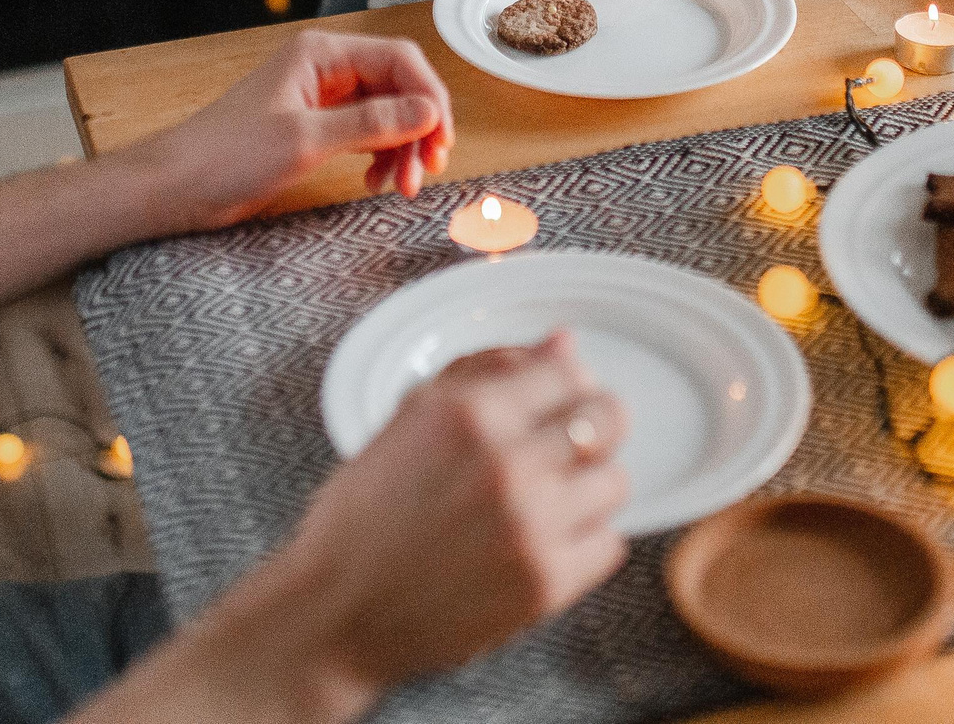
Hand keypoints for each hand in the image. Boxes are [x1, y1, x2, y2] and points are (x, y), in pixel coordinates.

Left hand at [146, 30, 453, 223]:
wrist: (176, 186)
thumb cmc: (225, 155)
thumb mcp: (305, 140)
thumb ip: (372, 124)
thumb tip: (428, 112)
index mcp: (321, 54)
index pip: (400, 60)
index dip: (429, 97)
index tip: (441, 139)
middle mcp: (325, 69)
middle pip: (398, 87)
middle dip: (418, 129)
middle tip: (425, 170)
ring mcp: (321, 99)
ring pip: (386, 114)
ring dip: (403, 148)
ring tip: (401, 186)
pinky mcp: (315, 128)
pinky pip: (366, 134)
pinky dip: (381, 157)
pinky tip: (376, 182)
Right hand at [275, 335, 629, 694]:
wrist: (338, 613)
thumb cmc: (366, 513)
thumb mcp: (411, 418)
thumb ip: (489, 369)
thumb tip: (564, 341)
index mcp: (470, 413)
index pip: (570, 372)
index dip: (568, 386)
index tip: (558, 404)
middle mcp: (507, 464)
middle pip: (609, 420)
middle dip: (593, 427)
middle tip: (565, 449)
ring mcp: (531, 526)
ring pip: (615, 483)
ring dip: (587, 488)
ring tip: (546, 501)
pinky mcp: (545, 584)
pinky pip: (609, 544)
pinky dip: (583, 542)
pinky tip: (542, 542)